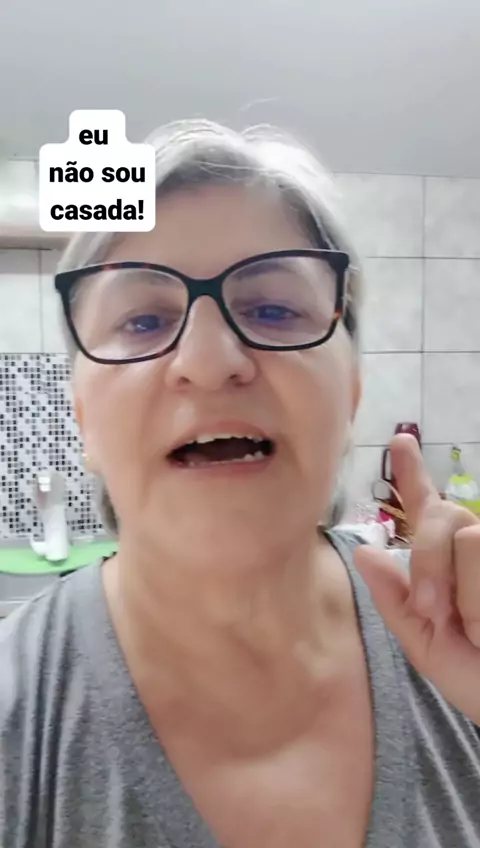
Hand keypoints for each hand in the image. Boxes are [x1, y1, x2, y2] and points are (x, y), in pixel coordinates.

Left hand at [353, 434, 479, 725]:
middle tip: (433, 610)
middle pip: (444, 514)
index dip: (412, 472)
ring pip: (471, 538)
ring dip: (467, 593)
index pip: (426, 508)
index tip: (400, 440)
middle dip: (428, 561)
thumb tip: (363, 553)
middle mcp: (474, 547)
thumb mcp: (427, 647)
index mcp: (442, 565)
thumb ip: (395, 602)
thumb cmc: (478, 679)